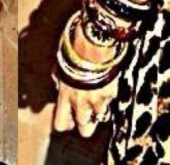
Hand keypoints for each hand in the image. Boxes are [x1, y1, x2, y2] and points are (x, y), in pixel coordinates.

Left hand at [52, 19, 120, 137]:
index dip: (66, 122)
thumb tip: (59, 84)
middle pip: (84, 129)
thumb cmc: (75, 49)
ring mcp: (96, 99)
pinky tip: (105, 84)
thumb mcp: (61, 65)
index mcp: (64, 94)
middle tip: (86, 113)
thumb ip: (60, 79)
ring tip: (97, 96)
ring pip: (99, 118)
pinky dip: (108, 95)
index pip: (61, 123)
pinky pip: (110, 100)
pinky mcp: (110, 93)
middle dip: (85, 124)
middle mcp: (80, 101)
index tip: (69, 116)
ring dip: (99, 109)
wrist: (93, 40)